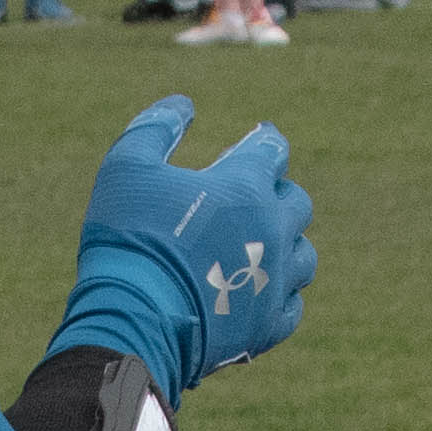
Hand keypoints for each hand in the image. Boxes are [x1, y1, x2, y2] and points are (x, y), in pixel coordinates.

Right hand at [52, 93, 314, 394]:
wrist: (134, 320)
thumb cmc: (129, 238)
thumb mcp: (127, 168)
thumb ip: (155, 128)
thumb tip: (182, 104)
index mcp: (245, 186)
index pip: (271, 150)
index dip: (262, 144)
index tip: (255, 144)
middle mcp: (272, 230)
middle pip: (297, 202)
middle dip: (278, 194)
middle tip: (253, 199)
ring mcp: (274, 280)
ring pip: (304, 256)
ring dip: (287, 246)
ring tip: (262, 248)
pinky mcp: (267, 326)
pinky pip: (293, 307)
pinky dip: (281, 296)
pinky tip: (260, 292)